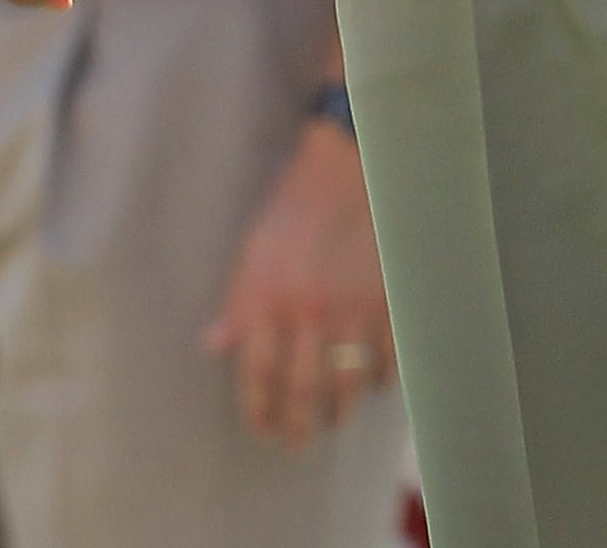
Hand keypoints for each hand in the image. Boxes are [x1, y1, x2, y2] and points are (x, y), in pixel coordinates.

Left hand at [206, 119, 396, 442]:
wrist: (352, 167)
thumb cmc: (297, 206)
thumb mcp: (254, 248)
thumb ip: (239, 301)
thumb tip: (218, 344)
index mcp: (270, 298)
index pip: (259, 377)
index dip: (259, 413)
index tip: (262, 428)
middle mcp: (310, 312)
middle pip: (302, 395)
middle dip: (298, 428)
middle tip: (297, 439)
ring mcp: (353, 310)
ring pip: (346, 388)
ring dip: (338, 413)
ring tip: (332, 419)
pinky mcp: (388, 303)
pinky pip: (385, 362)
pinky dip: (378, 381)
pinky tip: (370, 382)